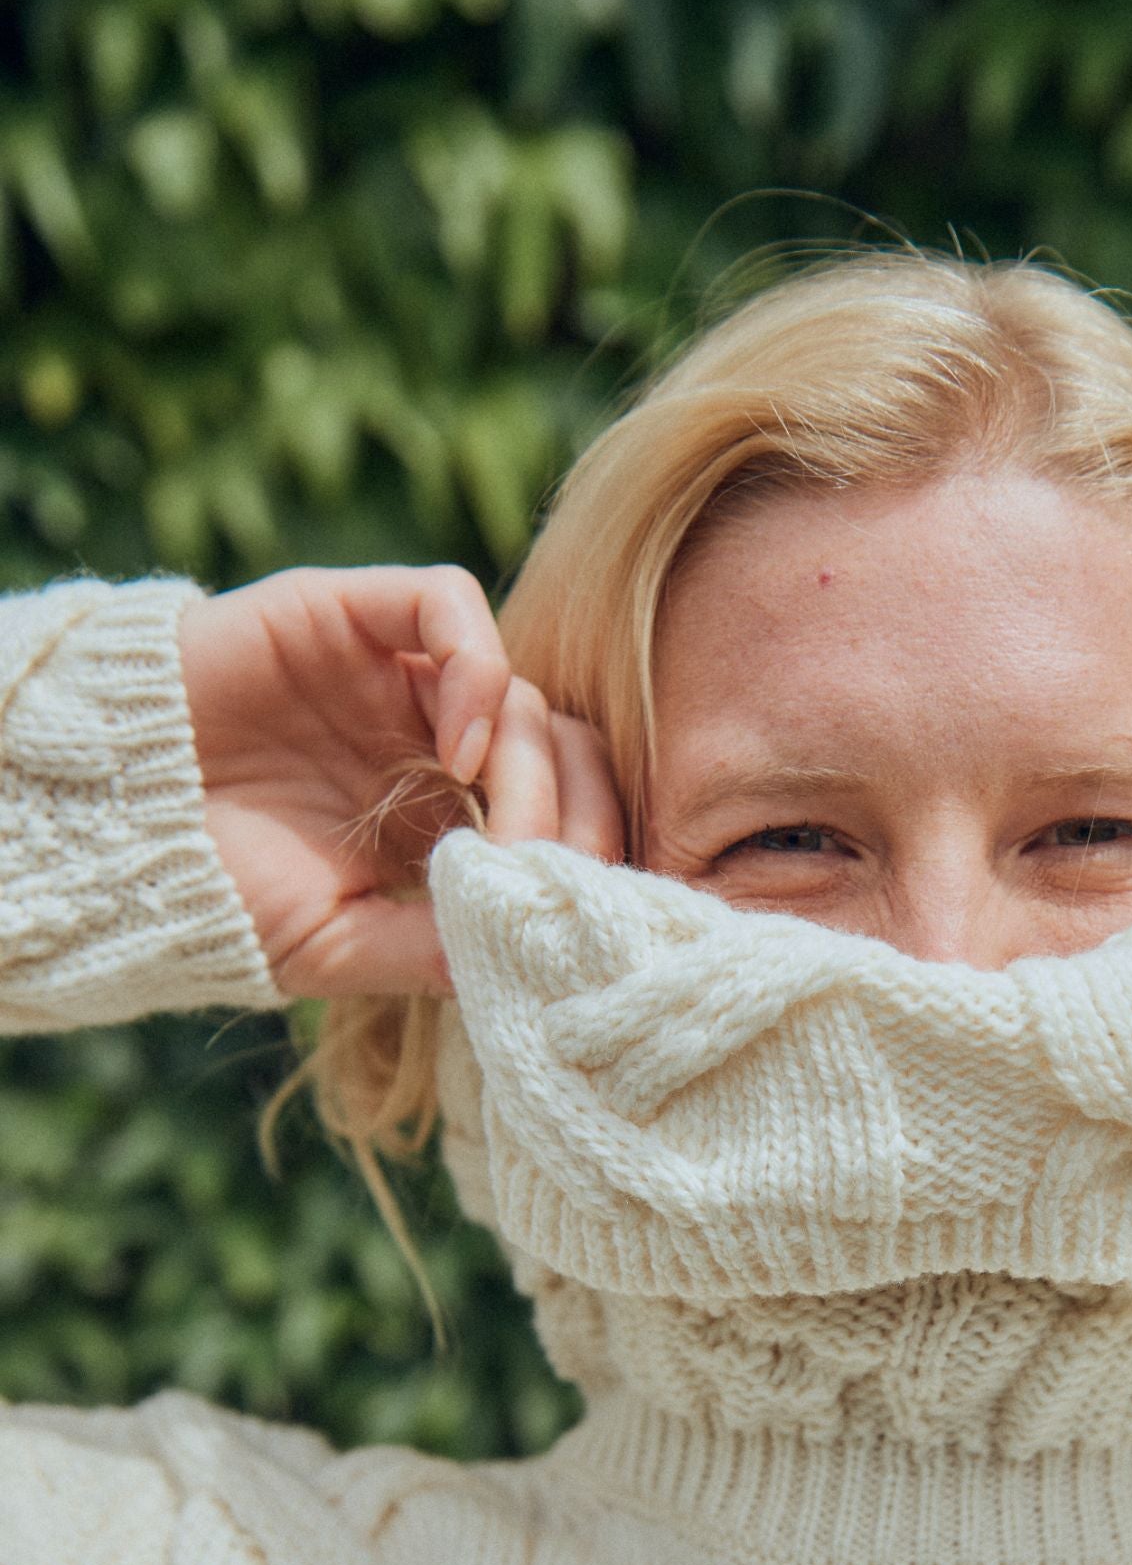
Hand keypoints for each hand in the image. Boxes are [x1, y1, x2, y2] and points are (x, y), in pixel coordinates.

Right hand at [181, 565, 620, 998]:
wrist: (111, 823)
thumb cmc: (216, 888)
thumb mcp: (335, 944)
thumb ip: (431, 949)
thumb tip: (532, 960)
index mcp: (443, 816)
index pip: (559, 807)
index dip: (587, 845)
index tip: (582, 902)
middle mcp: (433, 739)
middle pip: (555, 746)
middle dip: (572, 809)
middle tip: (553, 867)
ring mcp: (398, 675)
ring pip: (519, 686)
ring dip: (532, 758)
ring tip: (506, 824)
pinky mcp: (353, 614)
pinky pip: (448, 604)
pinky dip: (480, 669)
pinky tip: (461, 751)